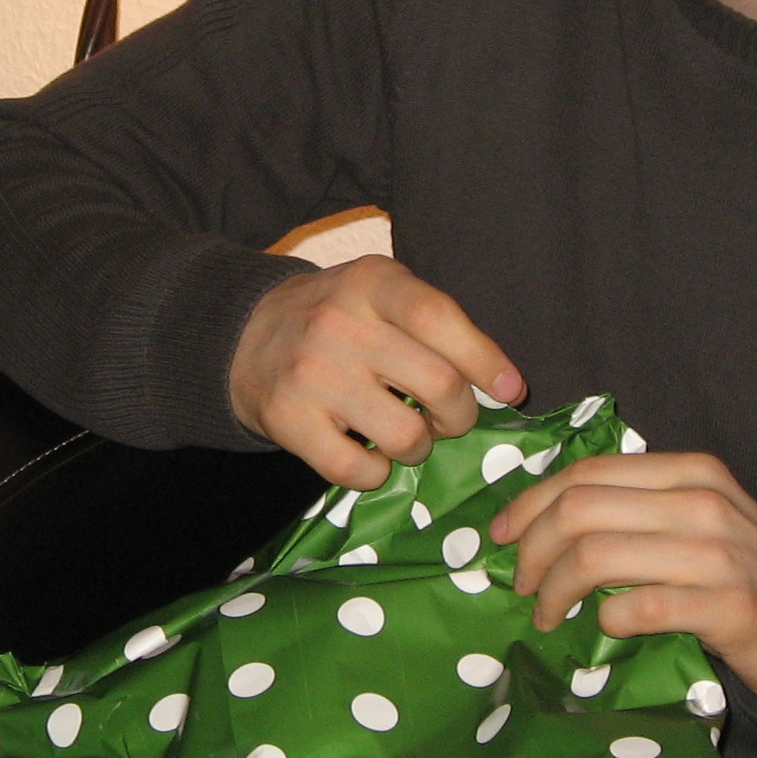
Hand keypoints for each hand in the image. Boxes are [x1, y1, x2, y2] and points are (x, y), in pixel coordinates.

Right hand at [229, 256, 524, 489]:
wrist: (244, 336)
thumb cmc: (337, 316)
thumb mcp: (381, 293)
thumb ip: (435, 323)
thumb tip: (505, 385)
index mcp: (372, 283)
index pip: (438, 318)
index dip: (484, 359)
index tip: (511, 389)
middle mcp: (340, 324)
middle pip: (437, 384)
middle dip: (459, 415)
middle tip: (447, 418)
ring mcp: (312, 375)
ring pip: (405, 436)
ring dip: (419, 448)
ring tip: (405, 434)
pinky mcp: (288, 420)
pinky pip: (357, 470)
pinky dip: (376, 474)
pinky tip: (369, 456)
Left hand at [490, 451, 756, 712]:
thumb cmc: (749, 579)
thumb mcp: (698, 523)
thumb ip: (637, 510)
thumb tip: (543, 520)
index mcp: (690, 471)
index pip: (585, 472)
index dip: (529, 503)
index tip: (500, 538)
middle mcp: (703, 501)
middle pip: (579, 510)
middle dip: (530, 549)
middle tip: (521, 585)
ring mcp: (718, 553)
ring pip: (596, 556)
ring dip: (556, 591)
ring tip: (549, 615)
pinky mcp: (730, 607)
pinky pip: (637, 608)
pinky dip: (606, 622)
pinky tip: (604, 632)